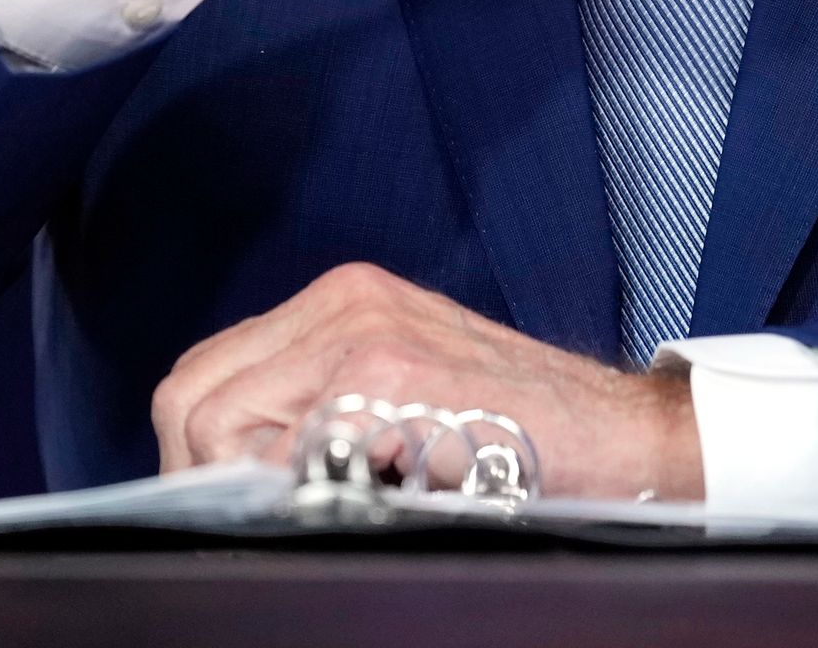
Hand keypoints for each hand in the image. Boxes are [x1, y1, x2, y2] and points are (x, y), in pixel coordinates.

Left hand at [151, 262, 702, 500]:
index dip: (199, 450)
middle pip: (191, 390)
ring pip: (217, 417)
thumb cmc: (527, 437)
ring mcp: (364, 330)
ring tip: (315, 504)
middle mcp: (345, 300)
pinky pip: (286, 447)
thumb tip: (230, 471)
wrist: (627, 443)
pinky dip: (298, 490)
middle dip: (199, 468)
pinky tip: (358, 499)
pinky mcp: (391, 374)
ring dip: (244, 481)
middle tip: (250, 517)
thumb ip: (321, 409)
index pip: (207, 373)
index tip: (229, 501)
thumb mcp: (409, 398)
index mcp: (343, 301)